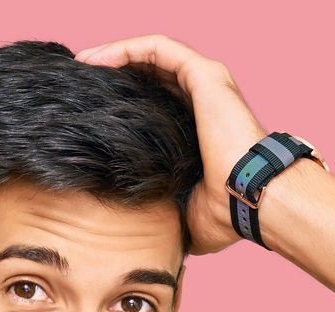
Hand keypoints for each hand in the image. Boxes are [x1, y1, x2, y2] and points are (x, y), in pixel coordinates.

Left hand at [73, 34, 269, 255]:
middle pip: (153, 73)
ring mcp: (207, 84)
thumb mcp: (189, 216)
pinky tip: (97, 58)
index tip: (93, 111)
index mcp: (201, 127)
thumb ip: (171, 214)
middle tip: (81, 83)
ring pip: (153, 54)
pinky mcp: (205, 74)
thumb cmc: (230, 212)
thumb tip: (156, 239)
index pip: (159, 101)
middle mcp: (206, 100)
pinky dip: (125, 48)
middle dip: (116, 74)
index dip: (126, 101)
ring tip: (83, 64)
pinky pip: (158, 48)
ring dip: (115, 54)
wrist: (253, 198)